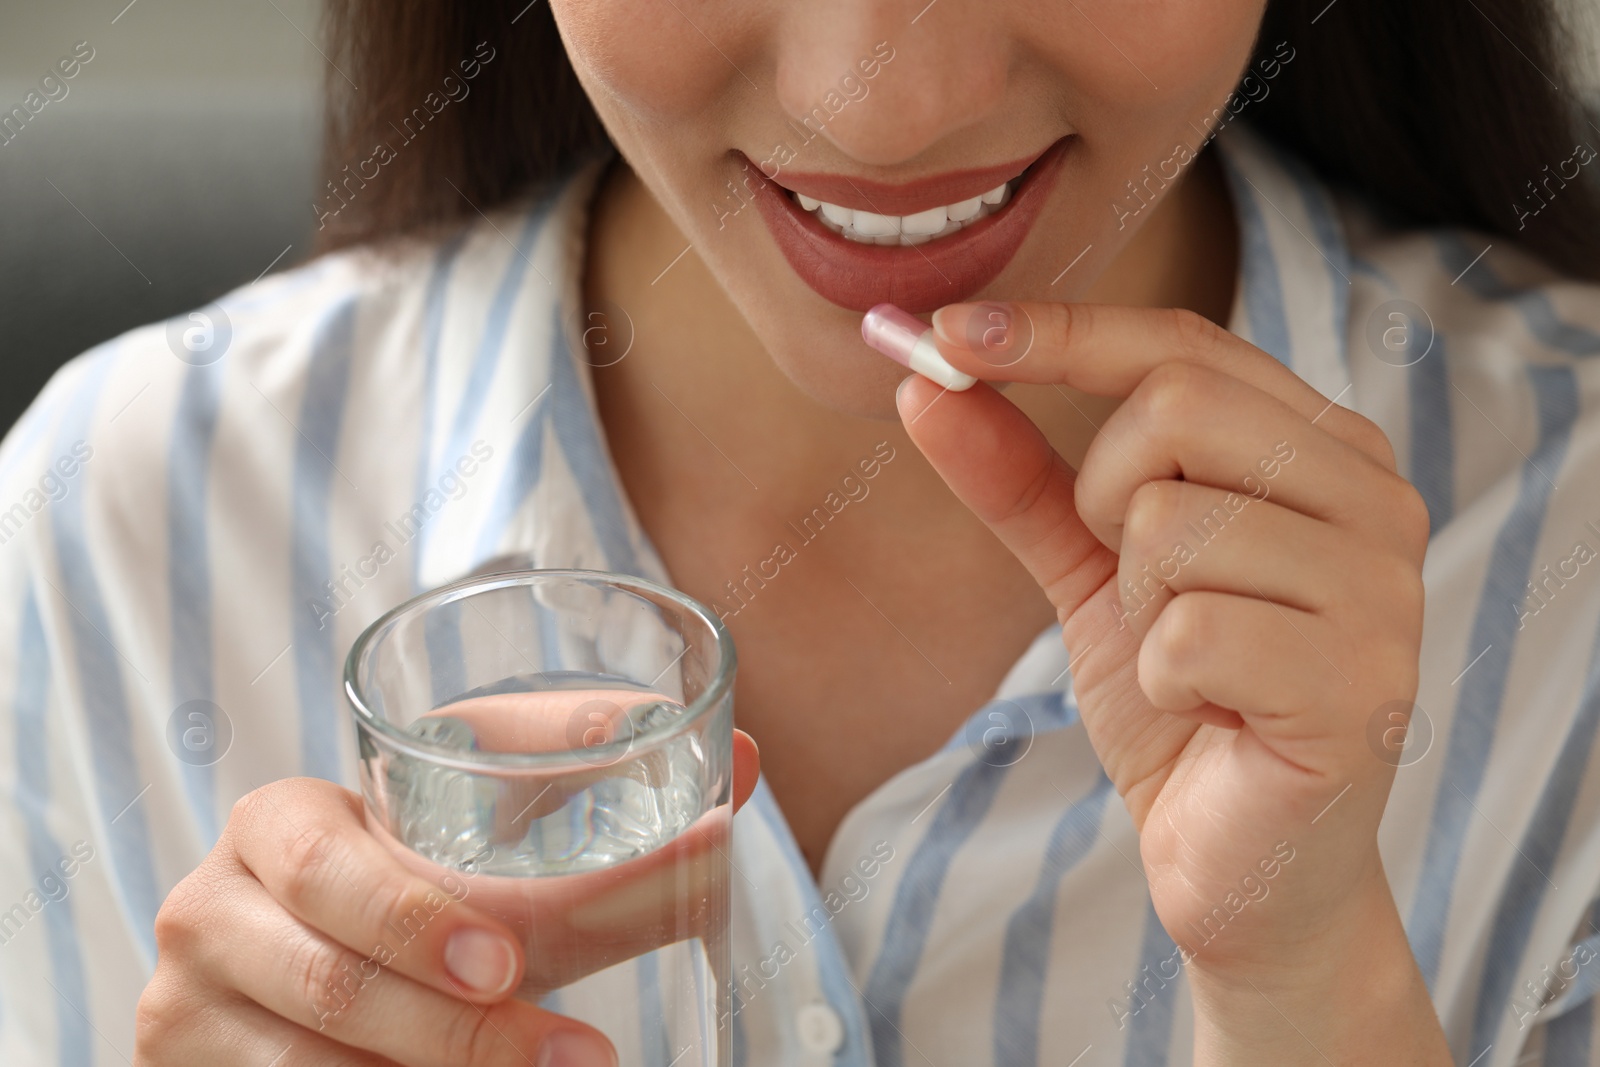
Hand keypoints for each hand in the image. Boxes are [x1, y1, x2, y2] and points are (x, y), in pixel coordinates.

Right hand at [137, 731, 757, 1065]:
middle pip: (331, 978)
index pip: (341, 862)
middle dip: (458, 1028)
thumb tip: (745, 758)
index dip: (419, 915)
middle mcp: (213, 908)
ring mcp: (188, 1007)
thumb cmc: (401, 872)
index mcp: (279, 821)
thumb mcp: (468, 825)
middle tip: (573, 1055)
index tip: (514, 961)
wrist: (273, 964)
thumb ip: (587, 786)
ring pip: (311, 1066)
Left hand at [897, 302, 1447, 1062]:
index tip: (946, 337)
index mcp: (1323, 449)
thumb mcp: (1089, 571)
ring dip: (1139, 607)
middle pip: (1175, 406)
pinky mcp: (1360, 683)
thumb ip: (1020, 478)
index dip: (1058, 332)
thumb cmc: (1182, 702)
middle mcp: (1375, 497)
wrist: (1238, 861)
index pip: (1179, 344)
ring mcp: (1381, 589)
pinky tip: (1210, 715)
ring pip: (1172, 523)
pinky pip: (1189, 632)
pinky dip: (1162, 681)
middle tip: (1137, 585)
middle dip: (1104, 499)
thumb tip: (923, 387)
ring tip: (1191, 662)